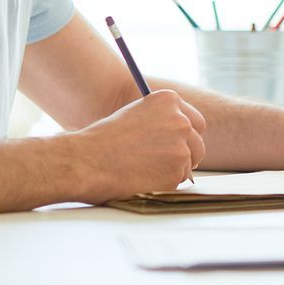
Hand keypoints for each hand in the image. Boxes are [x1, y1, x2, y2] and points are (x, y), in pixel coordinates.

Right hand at [71, 90, 206, 200]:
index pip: (195, 121)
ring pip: (188, 164)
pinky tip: (141, 179)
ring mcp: (181, 148)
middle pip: (198, 142)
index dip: (186, 135)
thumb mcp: (135, 115)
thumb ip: (160, 120)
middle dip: (186, 153)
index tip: (178, 143)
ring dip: (172, 170)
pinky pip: (178, 181)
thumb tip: (178, 135)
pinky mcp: (176, 173)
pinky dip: (164, 184)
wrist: (85, 161)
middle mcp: (180, 121)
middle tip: (166, 162)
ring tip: (142, 170)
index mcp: (169, 100)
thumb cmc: (102, 139)